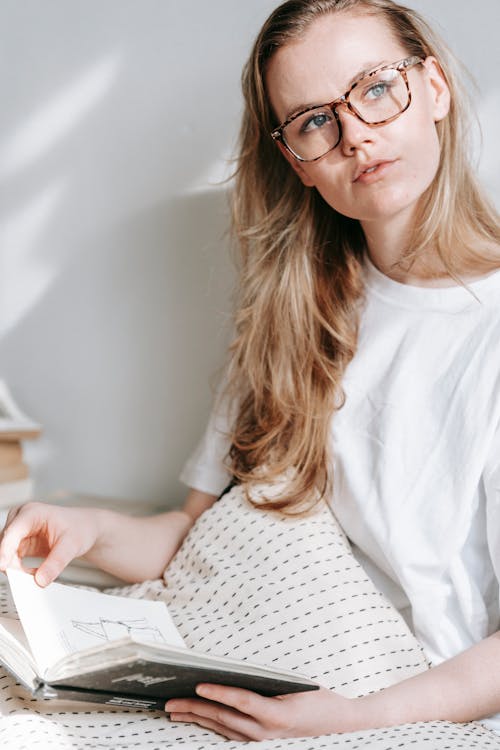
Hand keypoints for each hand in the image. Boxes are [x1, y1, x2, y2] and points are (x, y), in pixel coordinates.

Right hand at [0, 502, 100, 585]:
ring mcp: (18, 532)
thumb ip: (56, 563)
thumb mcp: (72, 546)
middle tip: (29, 577)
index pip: (13, 531)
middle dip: (13, 563)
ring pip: (5, 555)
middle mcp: (21, 519)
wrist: (85, 529)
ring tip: (40, 572)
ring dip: (18, 568)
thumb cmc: (80, 528)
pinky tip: (36, 571)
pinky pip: (11, 561)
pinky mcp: (19, 544)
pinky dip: (21, 570)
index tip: (3, 566)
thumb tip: (40, 580)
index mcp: (32, 512)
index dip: (5, 549)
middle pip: (5, 544)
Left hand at [165, 684, 361, 740]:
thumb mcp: (298, 686)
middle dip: (194, 710)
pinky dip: (212, 726)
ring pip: (222, 729)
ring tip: (175, 712)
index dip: (218, 694)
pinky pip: (231, 735)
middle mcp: (267, 733)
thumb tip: (238, 674)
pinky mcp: (262, 743)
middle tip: (170, 702)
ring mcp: (263, 741)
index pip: (241, 702)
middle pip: (224, 719)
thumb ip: (270, 683)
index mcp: (278, 715)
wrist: (341, 725)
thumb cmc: (321, 700)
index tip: (198, 686)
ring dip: (197, 720)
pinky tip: (198, 721)